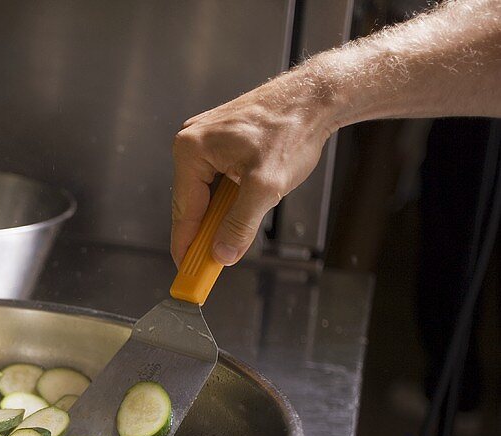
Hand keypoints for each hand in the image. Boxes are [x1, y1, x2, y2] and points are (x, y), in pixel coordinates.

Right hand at [171, 72, 335, 266]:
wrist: (316, 98)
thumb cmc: (291, 128)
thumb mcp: (266, 188)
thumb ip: (240, 225)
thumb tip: (222, 253)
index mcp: (192, 150)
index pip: (184, 211)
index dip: (186, 245)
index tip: (187, 271)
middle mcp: (192, 143)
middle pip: (193, 204)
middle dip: (208, 230)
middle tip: (217, 260)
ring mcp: (205, 141)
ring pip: (207, 194)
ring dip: (223, 212)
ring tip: (245, 219)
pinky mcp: (221, 142)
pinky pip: (217, 181)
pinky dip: (230, 198)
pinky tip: (247, 200)